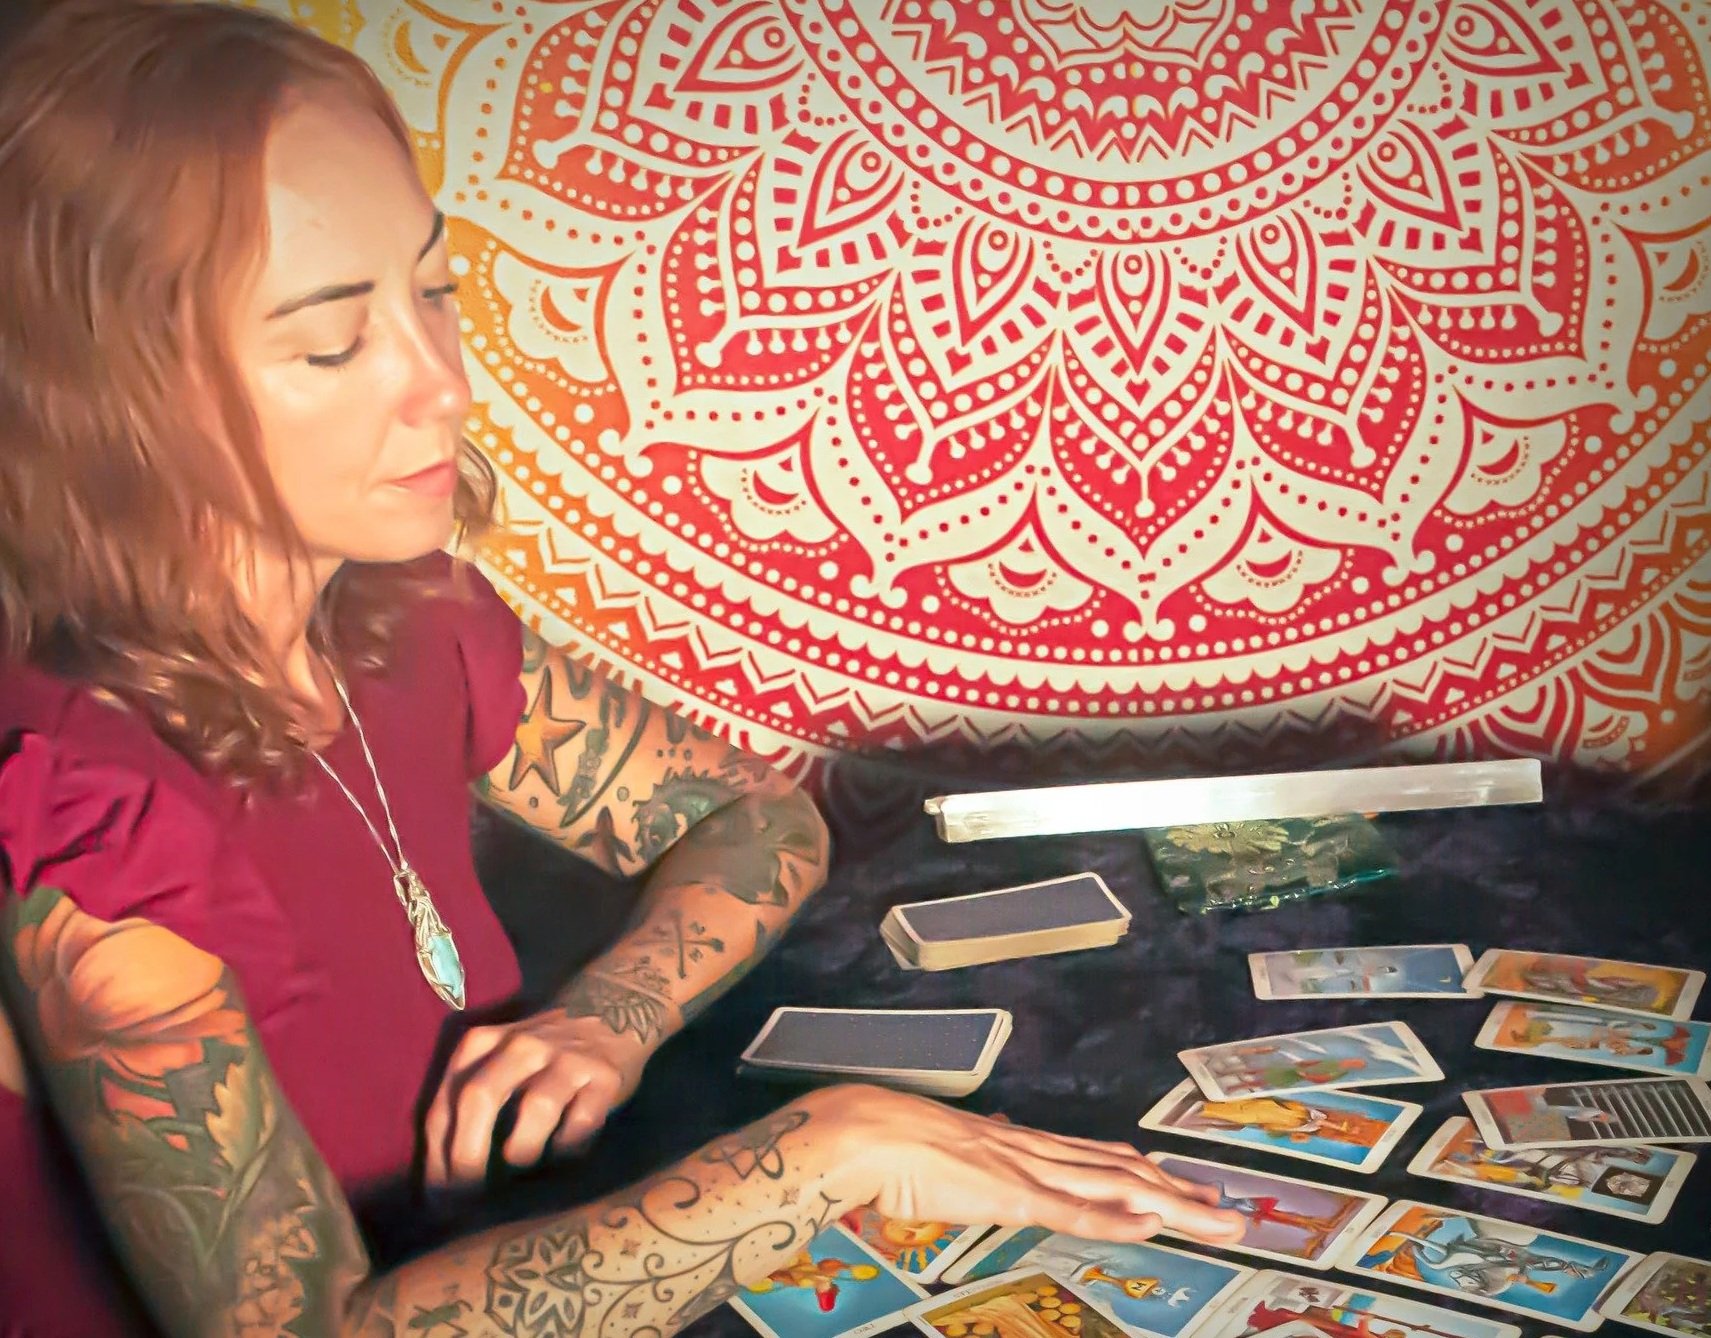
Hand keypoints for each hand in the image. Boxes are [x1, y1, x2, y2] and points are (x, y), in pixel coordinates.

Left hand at [423, 1010, 651, 1186]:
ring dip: (522, 1150)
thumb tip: (445, 1177)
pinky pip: (581, 1121)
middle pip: (480, 1098)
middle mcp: (522, 1044)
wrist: (614, 1009)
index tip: (437, 1199)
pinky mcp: (605, 1075)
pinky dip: (567, 1149)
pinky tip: (562, 1159)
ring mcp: (567, 1056)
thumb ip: (470, 1099)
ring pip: (536, 1106)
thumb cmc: (542, 1052)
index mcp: (483, 1042)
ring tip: (521, 1171)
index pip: (445, 1103)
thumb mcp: (499, 1058)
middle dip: (467, 1157)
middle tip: (467, 1201)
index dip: (436, 1156)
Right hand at [815, 1086, 1247, 1244]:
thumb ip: (978, 1152)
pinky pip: (1074, 1211)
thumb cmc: (896, 1144)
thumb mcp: (950, 1149)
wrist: (868, 1132)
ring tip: (1218, 1223)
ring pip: (1118, 1189)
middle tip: (1227, 1210)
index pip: (1099, 1159)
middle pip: (1125, 1172)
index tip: (1183, 1186)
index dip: (1146, 1174)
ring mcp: (1029, 1171)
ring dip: (1175, 1208)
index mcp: (1022, 1145)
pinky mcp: (1012, 1195)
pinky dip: (1116, 1220)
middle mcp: (1038, 1152)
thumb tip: (990, 1140)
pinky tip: (1151, 1226)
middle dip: (1181, 1194)